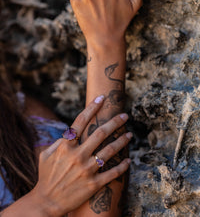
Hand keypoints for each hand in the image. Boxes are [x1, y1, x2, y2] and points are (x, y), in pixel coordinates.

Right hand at [31, 95, 131, 216]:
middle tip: (125, 115)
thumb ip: (59, 141)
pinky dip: (122, 166)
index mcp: (65, 146)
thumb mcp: (45, 154)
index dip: (92, 107)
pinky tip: (129, 160)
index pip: (81, 121)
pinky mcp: (94, 184)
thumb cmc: (46, 175)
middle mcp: (77, 155)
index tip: (102, 98)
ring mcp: (87, 170)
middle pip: (100, 133)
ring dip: (122, 140)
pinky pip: (112, 172)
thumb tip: (71, 132)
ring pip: (110, 151)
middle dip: (115, 121)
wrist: (47, 202)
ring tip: (130, 134)